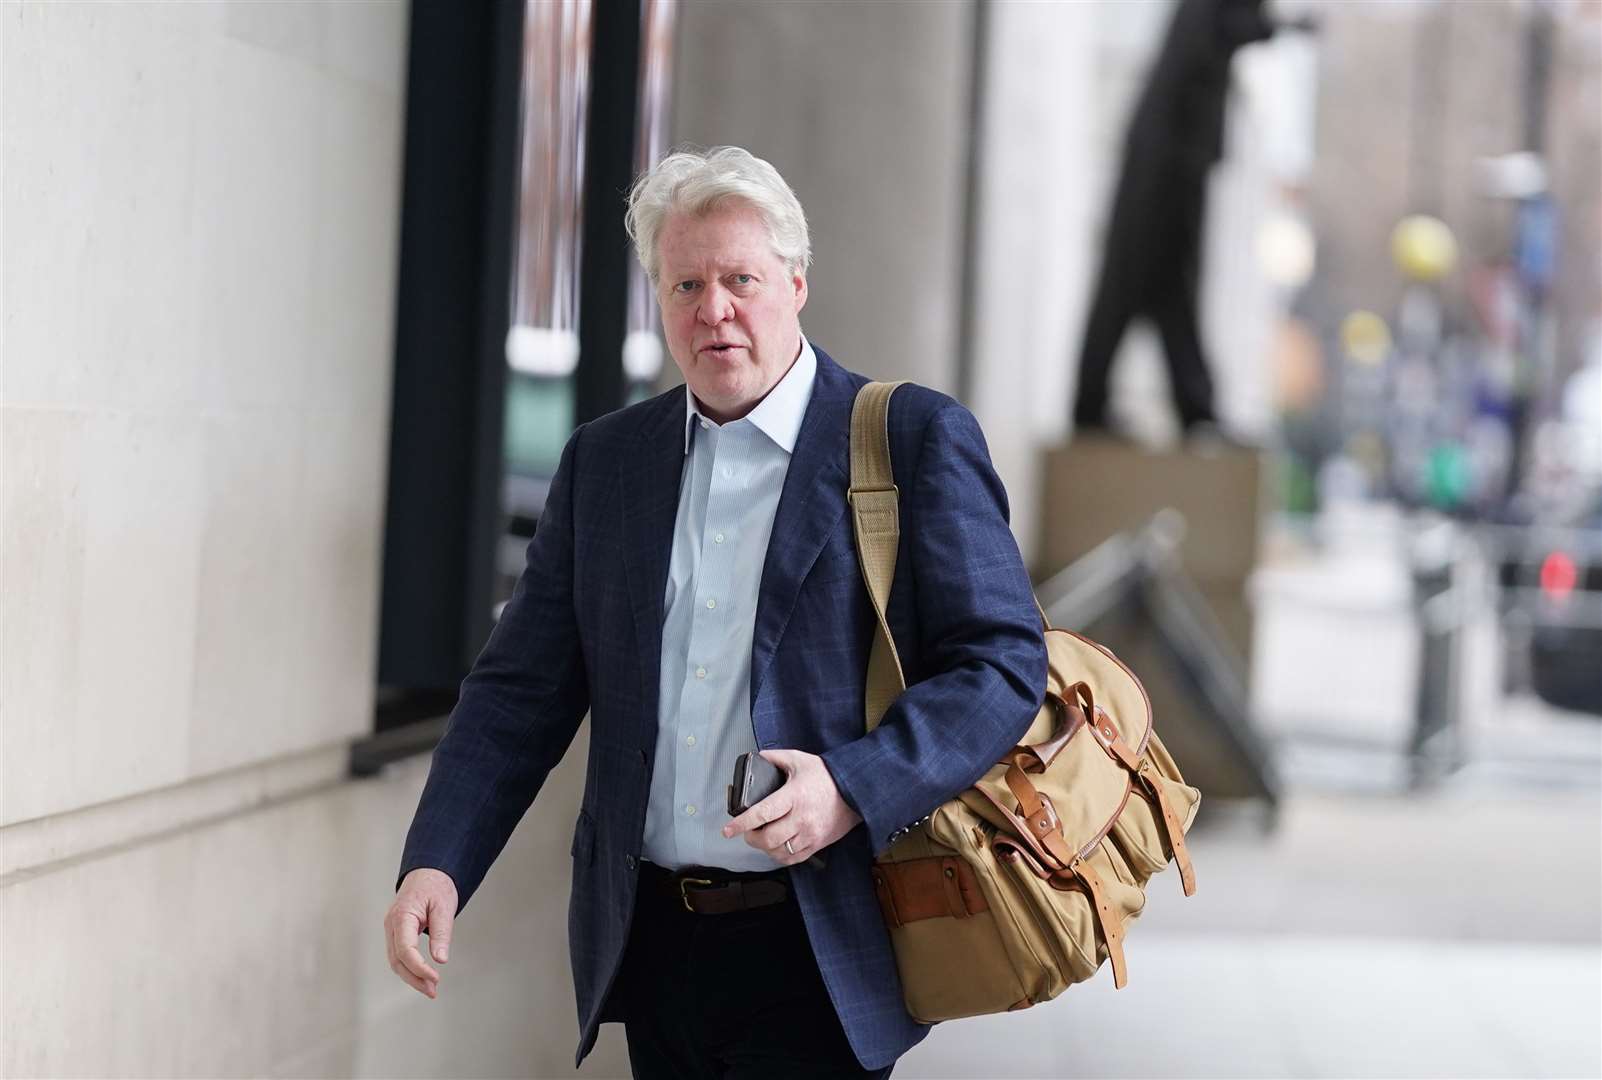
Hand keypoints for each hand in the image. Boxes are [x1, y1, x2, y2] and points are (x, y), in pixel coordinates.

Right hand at [384, 868, 457, 998]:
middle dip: (414, 978)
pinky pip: (398, 955)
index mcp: (402, 916)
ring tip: (430, 988)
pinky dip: (409, 969)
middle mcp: (391, 924)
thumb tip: (440, 959)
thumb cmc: (436, 886)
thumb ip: (442, 933)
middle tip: (433, 990)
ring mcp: (391, 929)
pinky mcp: (395, 933)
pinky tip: (422, 977)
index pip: (405, 949)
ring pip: (395, 961)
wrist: (427, 873)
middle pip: (397, 960)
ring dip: (411, 977)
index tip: (435, 978)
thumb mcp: (444, 907)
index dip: (418, 967)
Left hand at [722, 748, 861, 865]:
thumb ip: (776, 758)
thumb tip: (757, 757)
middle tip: (746, 832)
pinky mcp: (817, 845)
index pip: (762, 813)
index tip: (728, 830)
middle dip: (751, 837)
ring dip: (764, 847)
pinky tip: (776, 846)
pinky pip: (792, 859)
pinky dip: (779, 856)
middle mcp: (802, 818)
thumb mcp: (800, 760)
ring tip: (761, 838)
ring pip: (779, 851)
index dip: (742, 823)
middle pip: (768, 838)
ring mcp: (810, 834)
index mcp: (794, 796)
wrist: (856, 791)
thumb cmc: (827, 776)